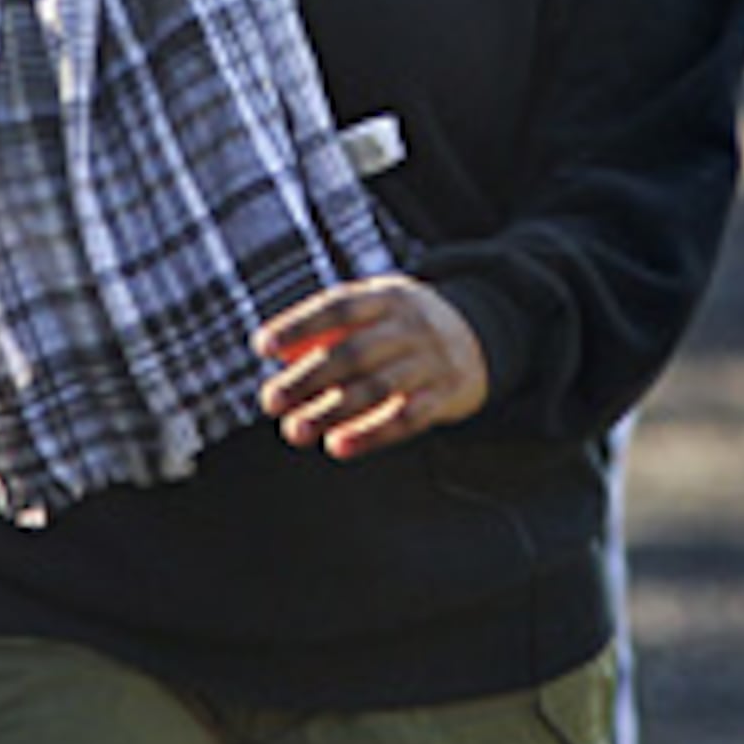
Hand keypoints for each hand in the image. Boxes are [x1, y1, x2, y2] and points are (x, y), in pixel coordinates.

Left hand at [256, 276, 489, 460]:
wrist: (481, 337)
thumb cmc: (405, 327)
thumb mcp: (376, 308)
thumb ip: (327, 327)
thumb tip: (276, 353)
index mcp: (389, 297)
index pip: (338, 306)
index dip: (298, 325)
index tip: (262, 346)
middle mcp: (412, 326)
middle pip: (354, 351)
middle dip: (308, 378)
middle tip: (271, 400)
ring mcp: (433, 360)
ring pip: (378, 387)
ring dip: (332, 412)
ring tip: (295, 430)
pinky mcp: (447, 394)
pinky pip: (408, 418)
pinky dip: (372, 435)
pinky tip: (339, 446)